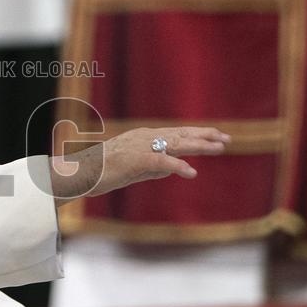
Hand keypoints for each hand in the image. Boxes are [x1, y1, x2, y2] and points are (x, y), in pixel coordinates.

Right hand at [50, 126, 229, 202]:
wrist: (79, 173)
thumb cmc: (102, 172)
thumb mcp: (134, 169)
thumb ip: (154, 167)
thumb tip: (174, 168)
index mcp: (143, 137)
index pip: (176, 133)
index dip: (198, 134)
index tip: (216, 136)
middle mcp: (144, 137)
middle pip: (181, 134)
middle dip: (205, 136)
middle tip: (227, 138)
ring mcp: (140, 147)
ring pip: (176, 143)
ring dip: (199, 146)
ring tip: (219, 148)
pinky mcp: (135, 160)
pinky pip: (161, 161)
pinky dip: (178, 166)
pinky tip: (191, 172)